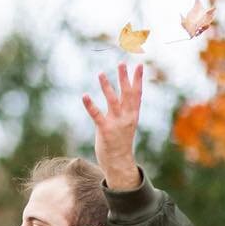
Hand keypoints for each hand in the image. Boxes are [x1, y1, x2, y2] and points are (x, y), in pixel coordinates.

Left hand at [83, 64, 143, 187]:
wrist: (119, 163)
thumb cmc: (120, 143)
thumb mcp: (127, 125)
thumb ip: (125, 111)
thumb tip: (123, 97)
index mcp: (132, 115)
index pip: (137, 94)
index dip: (138, 80)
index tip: (139, 66)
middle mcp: (126, 117)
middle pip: (126, 94)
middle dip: (124, 78)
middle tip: (122, 63)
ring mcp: (116, 123)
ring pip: (112, 101)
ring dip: (107, 86)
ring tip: (101, 73)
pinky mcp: (105, 130)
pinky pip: (96, 115)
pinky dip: (90, 105)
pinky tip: (85, 95)